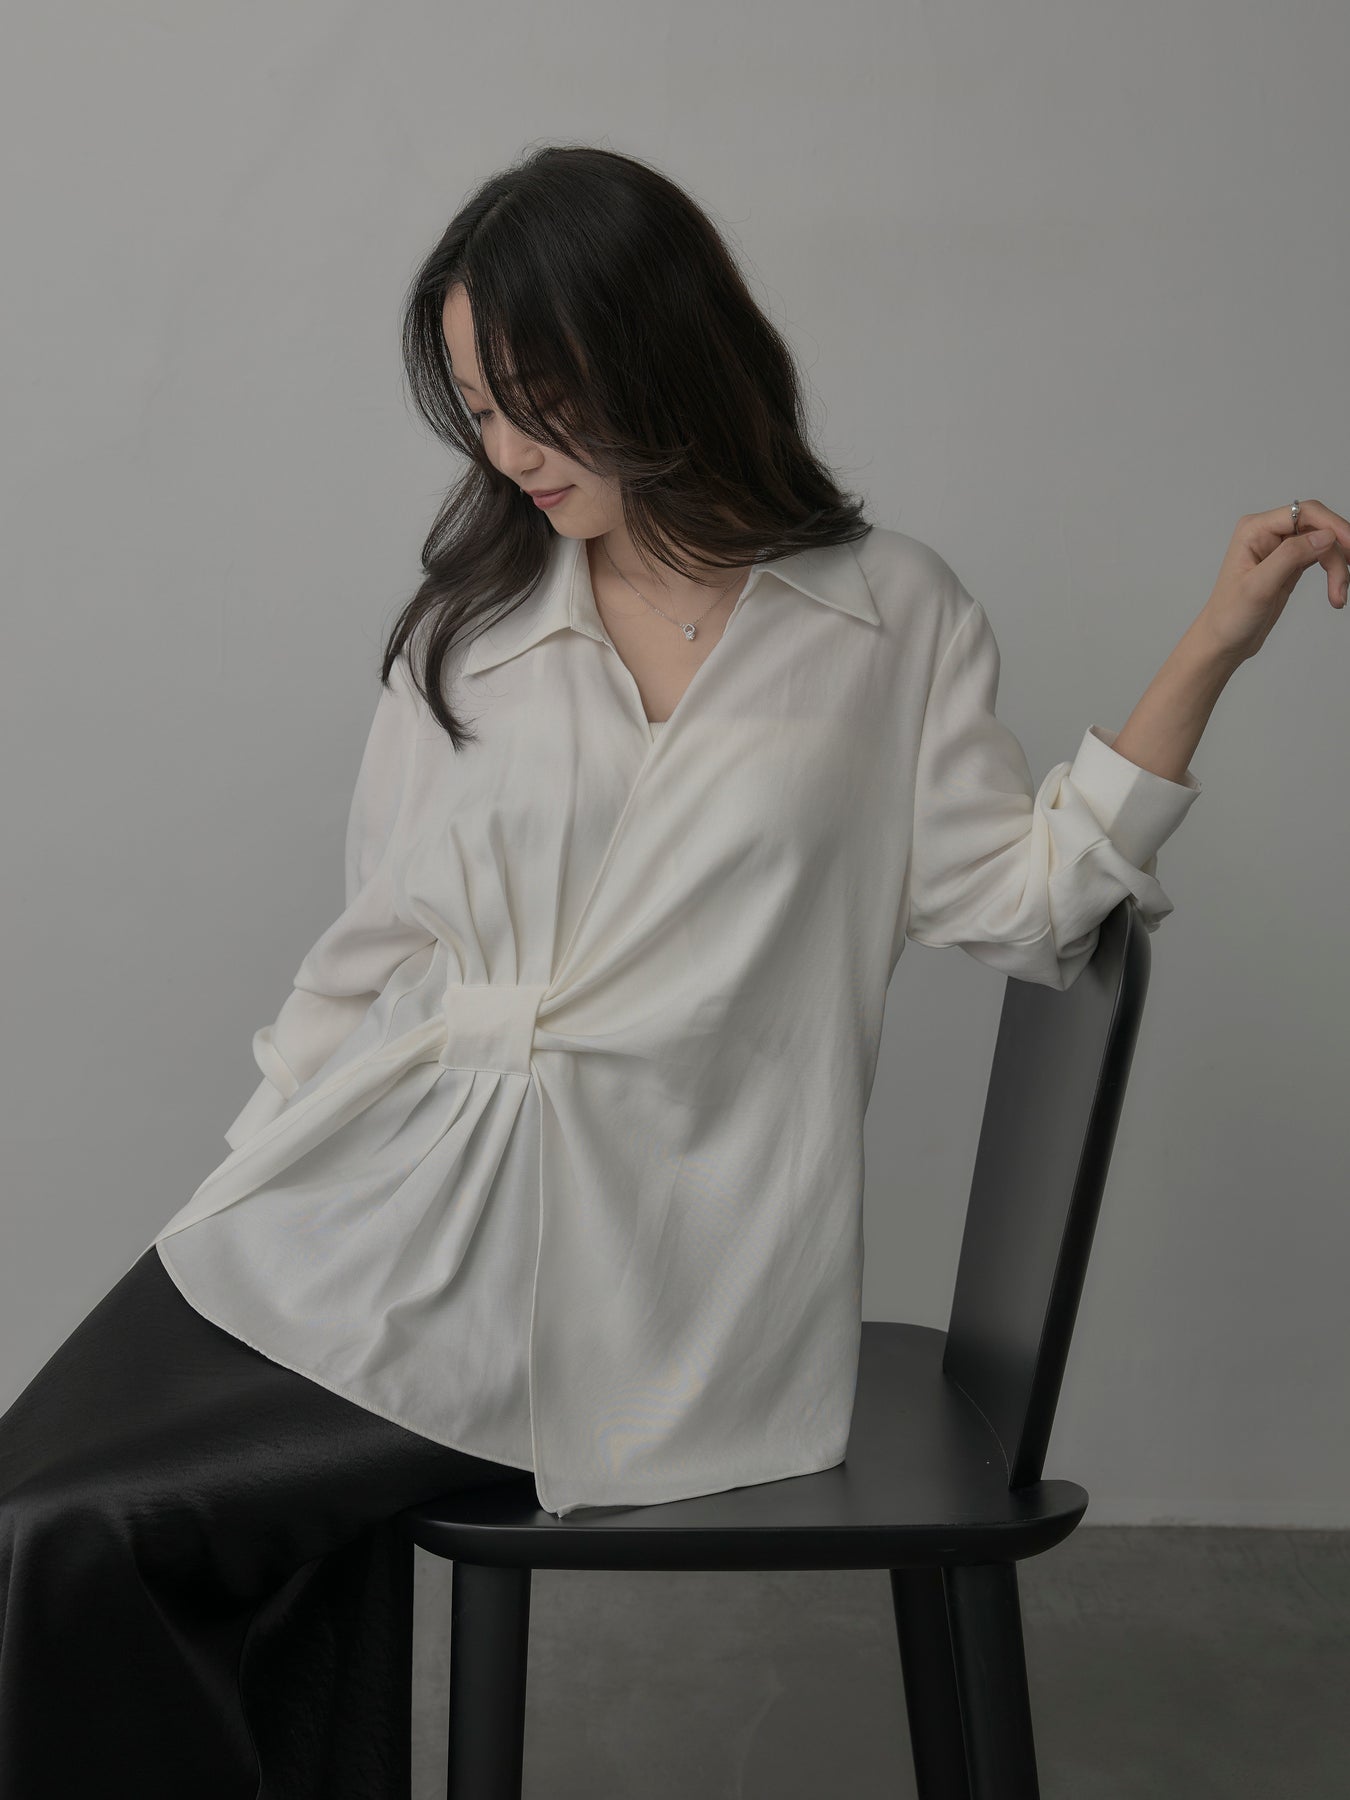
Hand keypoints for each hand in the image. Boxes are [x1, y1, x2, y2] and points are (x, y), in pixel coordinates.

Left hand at [1196, 499, 1349, 664]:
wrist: (1223, 642)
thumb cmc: (1229, 617)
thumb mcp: (1259, 587)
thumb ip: (1290, 556)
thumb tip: (1325, 535)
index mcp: (1255, 530)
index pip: (1305, 512)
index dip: (1333, 526)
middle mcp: (1267, 534)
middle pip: (1319, 528)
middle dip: (1337, 554)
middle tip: (1343, 585)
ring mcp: (1280, 549)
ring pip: (1324, 545)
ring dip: (1337, 568)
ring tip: (1339, 596)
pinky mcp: (1290, 565)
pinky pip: (1321, 558)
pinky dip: (1333, 572)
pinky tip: (1336, 591)